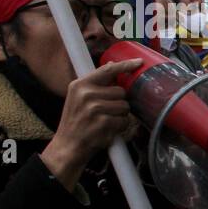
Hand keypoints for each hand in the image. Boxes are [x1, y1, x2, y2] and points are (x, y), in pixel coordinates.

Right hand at [41, 58, 141, 189]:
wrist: (68, 146)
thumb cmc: (76, 122)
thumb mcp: (78, 98)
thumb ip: (95, 84)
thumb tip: (112, 65)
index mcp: (80, 85)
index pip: (108, 70)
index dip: (126, 65)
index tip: (139, 62)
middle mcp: (86, 94)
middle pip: (121, 91)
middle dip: (119, 102)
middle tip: (105, 112)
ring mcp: (95, 108)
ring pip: (125, 106)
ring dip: (120, 116)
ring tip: (104, 121)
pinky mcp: (104, 122)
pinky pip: (124, 121)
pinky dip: (119, 127)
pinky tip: (106, 130)